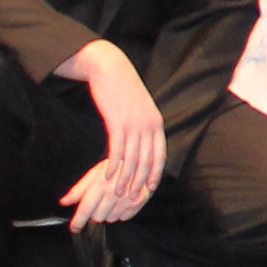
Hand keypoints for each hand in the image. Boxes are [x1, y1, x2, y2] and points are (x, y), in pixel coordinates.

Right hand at [59, 41, 166, 221]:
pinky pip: (117, 150)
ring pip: (131, 159)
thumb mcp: (140, 107)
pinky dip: (113, 166)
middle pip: (146, 161)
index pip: (160, 155)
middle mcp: (149, 125)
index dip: (155, 174)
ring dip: (124, 179)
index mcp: (156, 122)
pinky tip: (106, 178)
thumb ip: (144, 124)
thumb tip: (144, 142)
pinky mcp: (117, 123)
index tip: (150, 189)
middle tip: (132, 199)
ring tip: (117, 193)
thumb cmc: (122, 89)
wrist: (109, 67)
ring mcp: (134, 124)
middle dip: (139, 182)